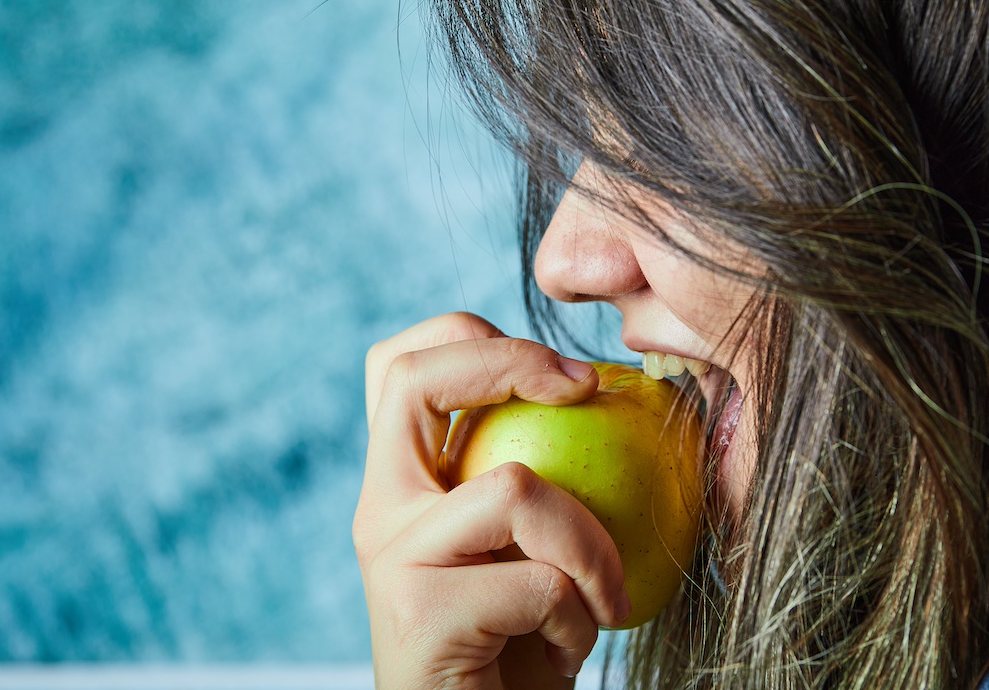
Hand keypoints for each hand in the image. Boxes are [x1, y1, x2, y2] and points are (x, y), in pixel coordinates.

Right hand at [354, 312, 630, 688]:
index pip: (400, 365)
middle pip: (414, 377)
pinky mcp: (417, 611)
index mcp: (398, 482)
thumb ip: (531, 484)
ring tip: (599, 600)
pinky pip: (542, 583)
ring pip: (515, 486)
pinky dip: (581, 619)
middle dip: (513, 360)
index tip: (564, 374)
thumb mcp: (522, 551)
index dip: (473, 337)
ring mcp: (391, 554)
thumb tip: (610, 398)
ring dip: (590, 547)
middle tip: (585, 391)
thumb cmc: (516, 649)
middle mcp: (378, 507)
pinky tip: (565, 651)